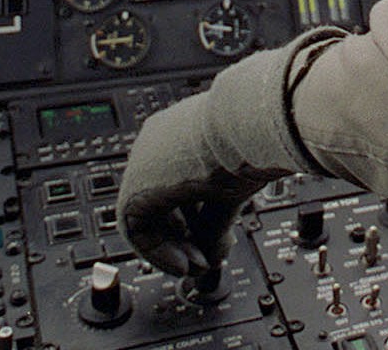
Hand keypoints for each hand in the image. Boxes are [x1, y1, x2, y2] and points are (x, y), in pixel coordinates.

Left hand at [120, 34, 342, 277]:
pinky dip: (158, 251)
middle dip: (184, 237)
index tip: (212, 240)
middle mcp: (158, 144)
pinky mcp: (138, 183)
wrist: (251, 126)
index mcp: (181, 134)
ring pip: (147, 215)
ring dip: (173, 246)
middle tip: (205, 257)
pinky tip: (184, 262)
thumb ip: (216, 221)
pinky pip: (136, 227)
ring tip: (198, 263)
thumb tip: (214, 252)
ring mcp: (145, 161)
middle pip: (161, 202)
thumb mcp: (233, 188)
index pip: (177, 186)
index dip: (194, 219)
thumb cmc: (252, 143)